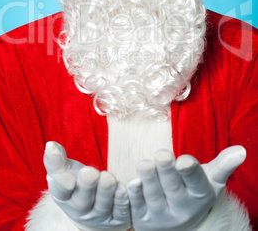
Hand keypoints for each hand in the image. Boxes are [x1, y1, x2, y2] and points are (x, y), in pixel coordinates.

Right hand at [44, 141, 130, 230]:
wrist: (92, 208)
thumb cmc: (76, 181)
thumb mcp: (64, 171)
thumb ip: (56, 160)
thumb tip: (50, 145)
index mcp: (64, 196)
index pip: (61, 192)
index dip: (63, 185)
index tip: (67, 177)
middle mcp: (81, 209)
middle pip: (82, 201)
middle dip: (86, 187)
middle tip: (90, 173)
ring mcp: (99, 216)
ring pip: (103, 206)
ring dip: (106, 192)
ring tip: (108, 178)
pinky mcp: (118, 218)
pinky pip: (121, 211)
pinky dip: (125, 199)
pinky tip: (129, 187)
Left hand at [127, 146, 245, 230]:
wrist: (179, 224)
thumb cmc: (193, 190)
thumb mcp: (210, 180)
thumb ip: (223, 164)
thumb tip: (242, 150)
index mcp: (199, 194)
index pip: (196, 182)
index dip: (190, 171)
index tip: (184, 160)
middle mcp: (181, 207)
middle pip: (173, 188)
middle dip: (167, 171)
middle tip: (161, 154)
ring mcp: (161, 215)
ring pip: (154, 197)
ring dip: (148, 181)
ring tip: (144, 164)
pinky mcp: (142, 219)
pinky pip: (137, 207)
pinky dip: (134, 196)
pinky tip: (131, 183)